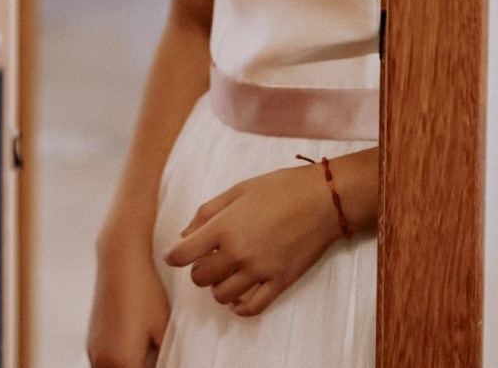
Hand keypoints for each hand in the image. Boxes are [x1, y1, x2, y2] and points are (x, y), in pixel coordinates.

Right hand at [87, 232, 168, 367]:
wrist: (121, 260)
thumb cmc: (142, 290)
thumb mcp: (164, 331)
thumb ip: (169, 360)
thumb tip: (175, 366)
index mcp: (120, 362)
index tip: (167, 363)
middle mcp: (100, 360)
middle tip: (162, 359)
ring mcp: (93, 350)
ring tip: (151, 356)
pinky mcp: (92, 340)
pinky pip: (105, 364)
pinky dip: (121, 363)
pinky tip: (138, 351)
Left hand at [162, 164, 341, 317]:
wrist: (323, 200)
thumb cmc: (280, 188)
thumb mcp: (238, 190)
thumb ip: (207, 212)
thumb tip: (185, 235)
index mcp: (224, 227)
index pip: (183, 254)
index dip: (174, 256)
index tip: (175, 256)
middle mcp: (238, 253)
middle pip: (200, 278)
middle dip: (198, 271)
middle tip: (207, 261)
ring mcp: (260, 271)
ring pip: (222, 296)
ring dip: (218, 288)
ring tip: (225, 275)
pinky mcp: (280, 282)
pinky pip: (252, 308)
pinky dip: (240, 308)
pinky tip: (238, 298)